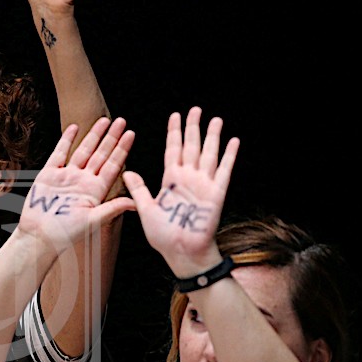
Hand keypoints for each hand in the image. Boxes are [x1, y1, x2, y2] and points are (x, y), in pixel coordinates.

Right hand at [16, 117, 133, 251]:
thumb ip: (112, 209)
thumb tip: (136, 203)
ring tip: (104, 120)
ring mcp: (67, 176)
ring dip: (93, 135)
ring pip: (83, 150)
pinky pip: (60, 153)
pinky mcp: (49, 174)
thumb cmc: (66, 234)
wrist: (38, 237)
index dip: (122, 149)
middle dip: (111, 137)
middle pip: (101, 154)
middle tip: (121, 121)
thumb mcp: (92, 221)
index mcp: (96, 191)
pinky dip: (66, 140)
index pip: (113, 165)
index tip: (131, 134)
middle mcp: (83, 181)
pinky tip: (74, 127)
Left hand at [122, 107, 238, 276]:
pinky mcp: (216, 193)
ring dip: (212, 137)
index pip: (173, 149)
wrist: (182, 253)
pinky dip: (229, 156)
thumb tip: (128, 171)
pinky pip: (224, 170)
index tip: (175, 115)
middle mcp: (188, 178)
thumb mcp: (145, 209)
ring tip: (215, 119)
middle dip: (193, 127)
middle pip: (191, 146)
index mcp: (170, 180)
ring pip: (208, 154)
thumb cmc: (163, 235)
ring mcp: (203, 184)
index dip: (174, 132)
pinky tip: (233, 141)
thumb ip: (139, 188)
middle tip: (196, 109)